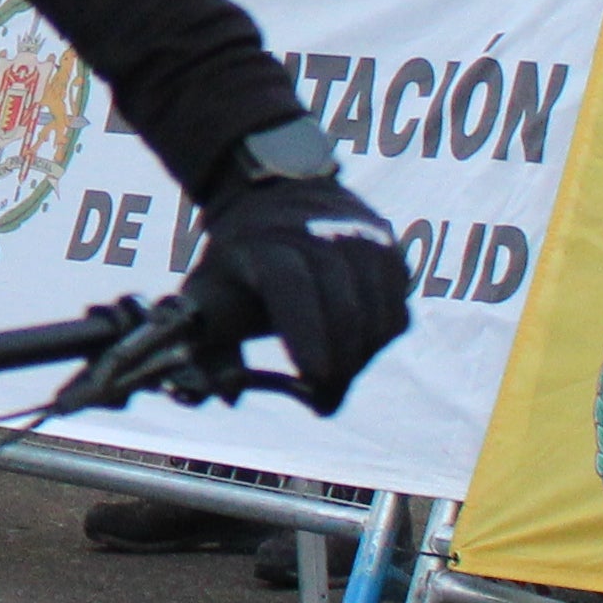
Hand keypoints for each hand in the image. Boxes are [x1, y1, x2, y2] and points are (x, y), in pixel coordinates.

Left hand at [185, 121, 412, 415]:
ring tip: (333, 377)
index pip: (291, 284)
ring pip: (377, 316)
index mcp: (262, 241)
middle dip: (338, 365)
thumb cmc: (236, 264)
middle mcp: (317, 230)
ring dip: (360, 359)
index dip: (306, 332)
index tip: (314, 376)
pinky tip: (351, 347)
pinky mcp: (389, 249)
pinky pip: (397, 313)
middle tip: (322, 402)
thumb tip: (230, 394)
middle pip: (343, 306)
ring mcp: (360, 237)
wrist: (271, 200)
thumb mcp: (205, 294)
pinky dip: (378, 342)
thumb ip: (207, 348)